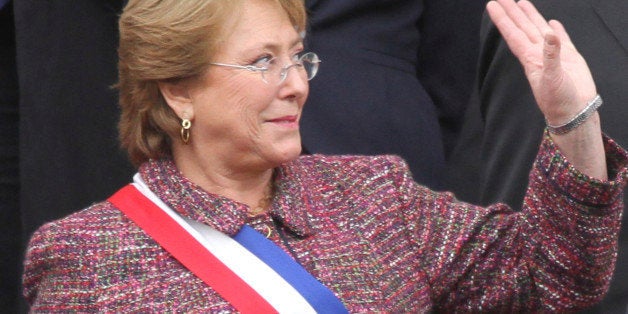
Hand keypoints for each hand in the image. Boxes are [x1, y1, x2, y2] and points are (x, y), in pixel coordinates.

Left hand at [486, 0, 596, 124]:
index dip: (503, 19)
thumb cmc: (560, 100)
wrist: (574, 113)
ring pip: (538, 30)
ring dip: (530, 17)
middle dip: (512, 13)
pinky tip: (552, 23)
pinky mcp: (569, 58)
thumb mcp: (553, 77)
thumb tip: (550, 33)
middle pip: (522, 28)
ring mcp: (553, 55)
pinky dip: (556, 31)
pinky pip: (560, 40)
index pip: (513, 33)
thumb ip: (551, 55)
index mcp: (531, 58)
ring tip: (521, 3)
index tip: (492, 5)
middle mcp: (538, 54)